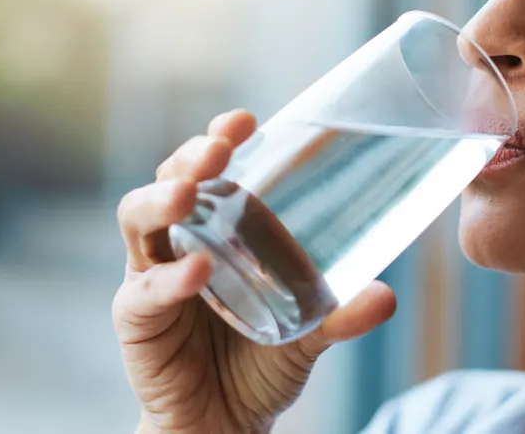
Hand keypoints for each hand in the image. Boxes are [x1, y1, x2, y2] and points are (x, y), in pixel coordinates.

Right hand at [113, 109, 397, 433]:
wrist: (225, 424)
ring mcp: (150, 275)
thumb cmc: (260, 364)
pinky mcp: (136, 318)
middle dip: (190, 158)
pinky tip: (197, 272)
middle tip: (218, 149)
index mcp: (216, 230)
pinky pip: (144, 291)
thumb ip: (341, 315)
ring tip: (191, 194)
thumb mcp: (309, 334)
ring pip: (138, 221)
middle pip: (169, 181)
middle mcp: (177, 242)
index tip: (246, 121)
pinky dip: (169, 279)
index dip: (220, 139)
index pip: (210, 169)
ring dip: (161, 200)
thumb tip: (388, 296)